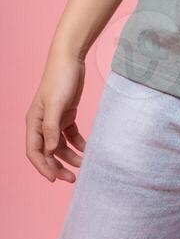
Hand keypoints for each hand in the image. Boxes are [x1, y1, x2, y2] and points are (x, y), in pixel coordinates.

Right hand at [25, 50, 86, 182]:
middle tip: (72, 179)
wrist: (71, 58)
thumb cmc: (60, 78)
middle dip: (58, 166)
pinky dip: (78, 143)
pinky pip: (71, 135)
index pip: (34, 151)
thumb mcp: (56, 104)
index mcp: (34, 122)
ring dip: (70, 157)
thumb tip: (51, 151)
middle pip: (48, 152)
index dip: (43, 167)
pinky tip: (87, 150)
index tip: (55, 179)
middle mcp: (42, 123)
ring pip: (61, 145)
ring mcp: (55, 119)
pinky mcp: (67, 114)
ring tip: (84, 165)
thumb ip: (52, 128)